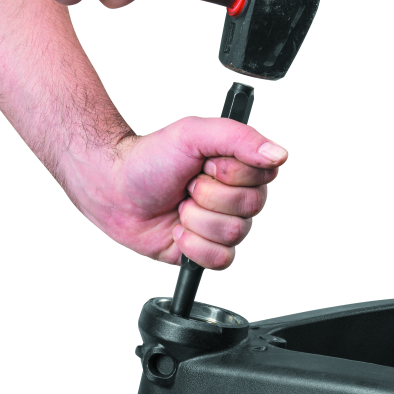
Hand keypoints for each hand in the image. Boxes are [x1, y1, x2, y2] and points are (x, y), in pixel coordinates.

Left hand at [62, 116, 287, 268]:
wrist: (113, 188)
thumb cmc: (149, 157)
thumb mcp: (194, 133)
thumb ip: (240, 137)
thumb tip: (279, 154)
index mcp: (241, 167)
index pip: (263, 177)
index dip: (230, 174)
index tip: (205, 165)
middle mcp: (237, 197)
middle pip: (249, 209)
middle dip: (208, 196)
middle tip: (186, 186)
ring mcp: (222, 226)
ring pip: (234, 234)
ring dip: (196, 220)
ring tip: (178, 207)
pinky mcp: (206, 251)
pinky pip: (221, 260)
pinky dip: (194, 247)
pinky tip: (178, 231)